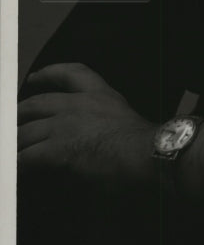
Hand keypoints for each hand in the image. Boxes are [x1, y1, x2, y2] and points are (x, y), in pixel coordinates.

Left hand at [18, 62, 158, 188]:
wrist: (149, 153)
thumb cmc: (147, 146)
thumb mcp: (127, 122)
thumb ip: (107, 124)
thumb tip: (97, 142)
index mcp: (101, 96)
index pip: (72, 73)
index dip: (50, 73)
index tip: (37, 76)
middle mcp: (80, 105)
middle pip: (37, 103)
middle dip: (19, 113)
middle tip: (11, 122)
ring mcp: (67, 124)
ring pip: (26, 132)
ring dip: (14, 144)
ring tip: (8, 154)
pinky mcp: (58, 148)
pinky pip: (26, 157)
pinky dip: (16, 165)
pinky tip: (14, 172)